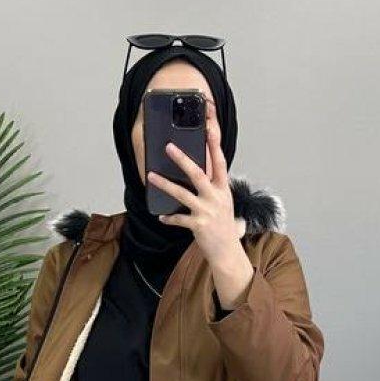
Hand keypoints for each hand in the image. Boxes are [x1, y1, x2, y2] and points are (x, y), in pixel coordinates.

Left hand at [147, 99, 243, 273]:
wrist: (227, 252)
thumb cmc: (223, 225)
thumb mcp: (222, 201)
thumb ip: (212, 186)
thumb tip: (196, 170)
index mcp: (223, 189)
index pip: (219, 162)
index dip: (214, 145)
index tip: (209, 128)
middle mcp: (216, 197)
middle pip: (198, 174)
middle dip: (182, 159)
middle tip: (168, 147)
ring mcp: (207, 211)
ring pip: (183, 194)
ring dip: (165, 184)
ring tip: (151, 176)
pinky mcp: (198, 225)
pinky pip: (179, 219)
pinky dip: (169, 218)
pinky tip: (161, 216)